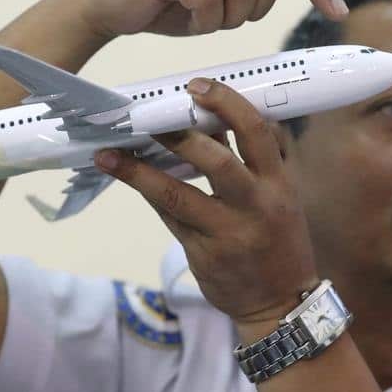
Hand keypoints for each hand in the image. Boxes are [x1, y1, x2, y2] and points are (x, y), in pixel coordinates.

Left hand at [94, 78, 318, 325]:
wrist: (282, 305)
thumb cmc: (278, 241)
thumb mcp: (279, 197)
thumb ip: (249, 163)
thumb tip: (207, 122)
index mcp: (279, 183)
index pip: (256, 133)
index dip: (226, 104)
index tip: (196, 85)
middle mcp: (257, 206)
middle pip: (217, 161)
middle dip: (178, 134)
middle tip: (146, 115)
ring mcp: (229, 233)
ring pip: (178, 194)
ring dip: (139, 171)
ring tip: (109, 152)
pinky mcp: (204, 255)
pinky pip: (169, 218)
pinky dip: (146, 193)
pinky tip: (124, 174)